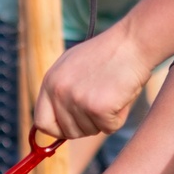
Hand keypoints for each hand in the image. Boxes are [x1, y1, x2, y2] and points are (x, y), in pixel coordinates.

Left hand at [33, 22, 152, 138]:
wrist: (133, 42)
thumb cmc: (108, 54)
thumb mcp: (73, 66)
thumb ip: (61, 92)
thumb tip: (57, 125)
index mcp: (50, 81)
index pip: (41, 122)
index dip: (57, 130)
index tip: (71, 128)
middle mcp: (59, 91)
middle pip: (68, 131)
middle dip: (86, 126)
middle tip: (101, 106)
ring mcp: (77, 100)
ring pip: (90, 131)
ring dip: (104, 120)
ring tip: (112, 94)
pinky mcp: (97, 107)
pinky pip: (109, 128)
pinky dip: (118, 118)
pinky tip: (121, 97)